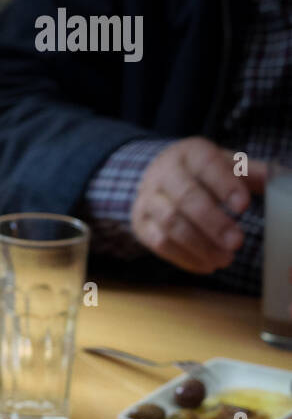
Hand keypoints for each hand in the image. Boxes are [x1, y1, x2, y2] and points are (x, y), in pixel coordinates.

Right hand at [130, 137, 265, 273]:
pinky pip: (158, 243)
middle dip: (213, 223)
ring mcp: (147, 199)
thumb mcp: (225, 164)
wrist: (159, 178)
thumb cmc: (202, 174)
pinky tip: (206, 265)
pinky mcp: (140, 223)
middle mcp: (162, 173)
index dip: (224, 185)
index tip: (243, 206)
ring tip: (225, 260)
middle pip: (185, 198)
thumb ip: (250, 172)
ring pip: (170, 223)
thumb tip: (280, 179)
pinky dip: (184, 257)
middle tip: (237, 243)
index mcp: (189, 153)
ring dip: (200, 245)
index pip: (206, 165)